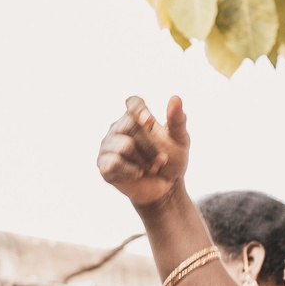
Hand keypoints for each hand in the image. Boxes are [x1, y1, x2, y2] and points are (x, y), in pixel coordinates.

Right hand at [99, 96, 191, 211]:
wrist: (165, 188)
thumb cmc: (172, 160)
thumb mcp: (180, 140)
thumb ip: (178, 120)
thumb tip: (176, 98)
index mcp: (135, 117)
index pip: (133, 103)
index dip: (139, 110)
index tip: (149, 122)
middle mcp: (118, 128)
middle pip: (130, 126)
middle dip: (150, 146)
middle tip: (161, 160)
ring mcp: (108, 147)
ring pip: (124, 146)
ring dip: (144, 161)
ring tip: (152, 169)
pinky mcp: (104, 165)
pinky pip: (114, 163)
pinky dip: (131, 171)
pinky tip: (138, 174)